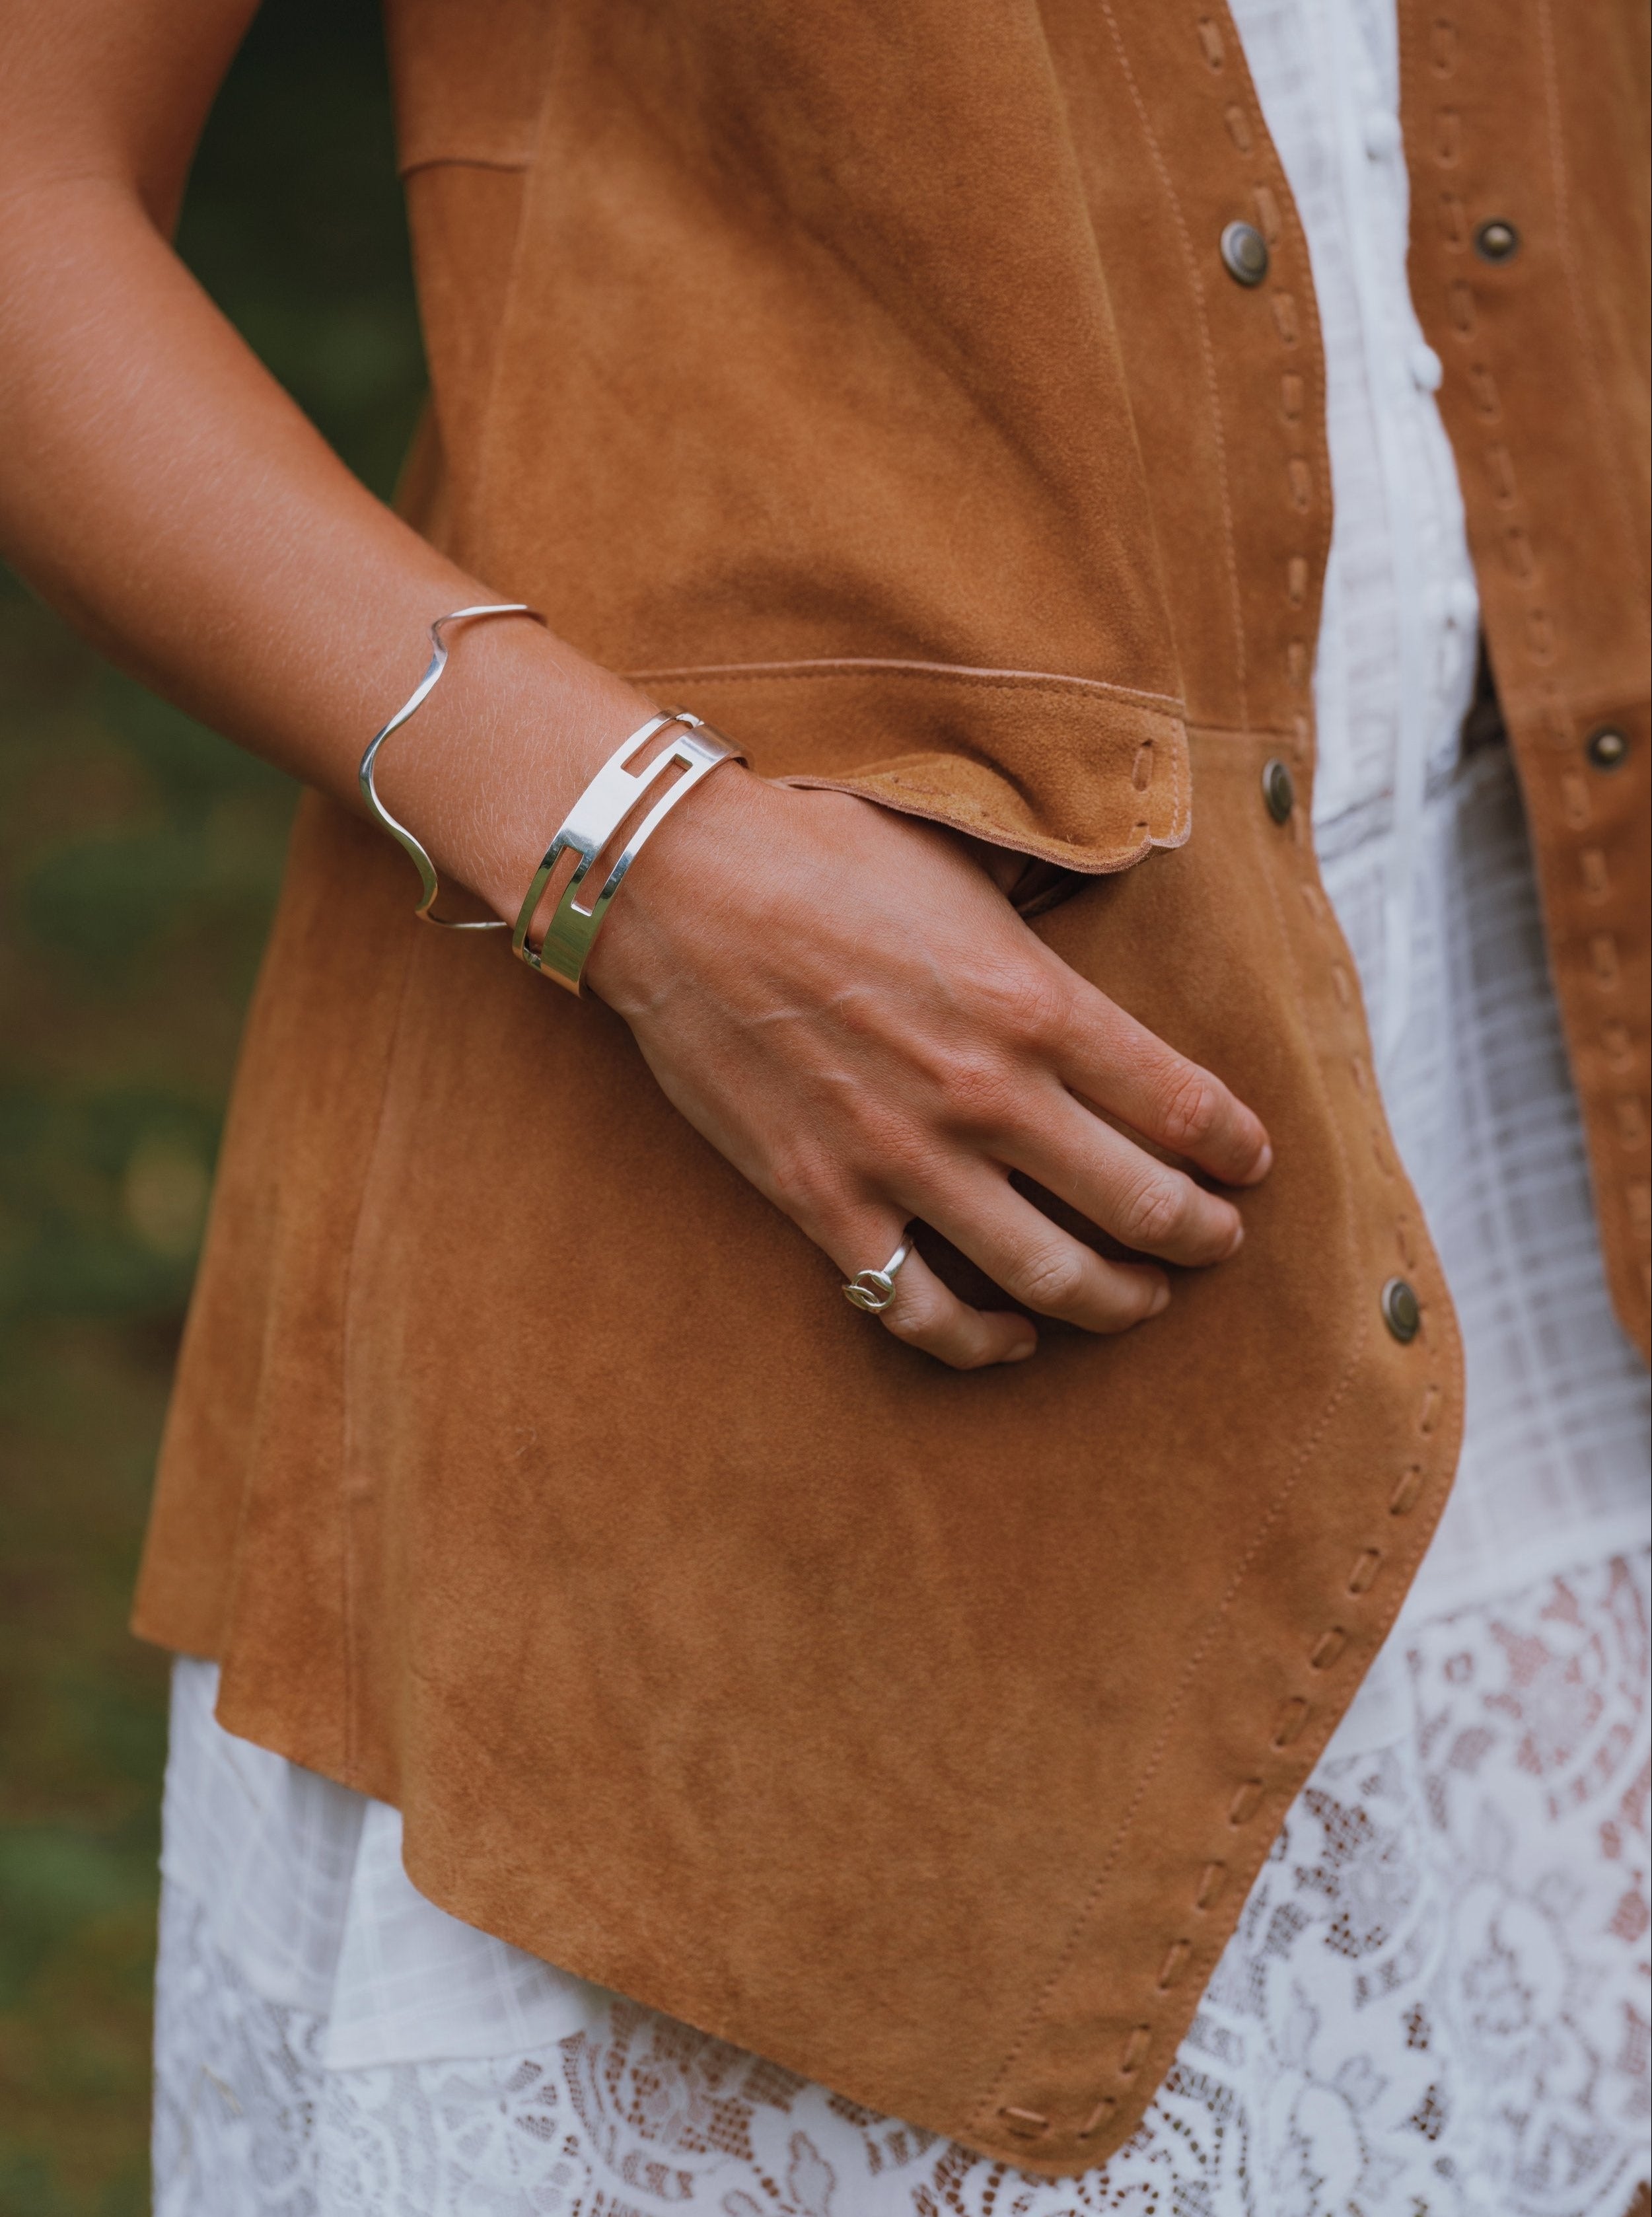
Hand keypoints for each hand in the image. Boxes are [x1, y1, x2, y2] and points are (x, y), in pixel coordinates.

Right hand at [585, 771, 1271, 1368]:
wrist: (681, 890)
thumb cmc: (822, 855)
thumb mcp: (963, 862)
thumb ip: (1042, 913)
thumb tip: (1099, 896)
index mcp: (1037, 1004)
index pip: (1183, 1104)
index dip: (1236, 1146)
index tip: (1250, 1162)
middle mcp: (988, 1096)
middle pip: (1141, 1205)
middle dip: (1201, 1235)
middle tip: (1217, 1241)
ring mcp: (906, 1161)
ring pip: (1050, 1277)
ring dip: (1117, 1301)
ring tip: (1142, 1298)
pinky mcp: (828, 1203)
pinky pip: (920, 1311)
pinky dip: (981, 1343)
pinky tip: (1012, 1339)